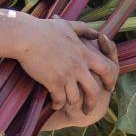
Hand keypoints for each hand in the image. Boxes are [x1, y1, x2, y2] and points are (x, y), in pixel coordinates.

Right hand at [16, 16, 120, 131]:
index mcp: (84, 53)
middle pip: (93, 91)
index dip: (110, 80)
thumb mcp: (68, 26)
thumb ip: (84, 30)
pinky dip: (58, 104)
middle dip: (92, 103)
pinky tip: (55, 105)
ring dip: (72, 104)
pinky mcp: (53, 82)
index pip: (107, 69)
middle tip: (88, 109)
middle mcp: (79, 66)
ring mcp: (66, 75)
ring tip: (68, 106)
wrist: (26, 37)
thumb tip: (97, 33)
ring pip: (75, 98)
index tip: (109, 87)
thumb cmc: (44, 29)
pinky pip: (60, 100)